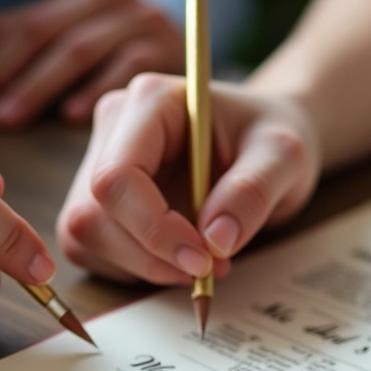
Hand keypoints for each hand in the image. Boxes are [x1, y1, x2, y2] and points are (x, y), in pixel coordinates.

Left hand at [0, 0, 183, 127]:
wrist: (207, 45)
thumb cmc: (127, 60)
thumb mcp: (83, 46)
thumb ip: (36, 62)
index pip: (9, 21)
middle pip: (39, 30)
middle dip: (5, 71)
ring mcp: (137, 20)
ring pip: (75, 47)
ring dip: (37, 84)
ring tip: (8, 118)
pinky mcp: (167, 46)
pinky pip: (123, 65)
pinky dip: (93, 89)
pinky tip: (70, 116)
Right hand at [57, 73, 319, 284]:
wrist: (264, 146)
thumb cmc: (271, 139)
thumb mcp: (283, 157)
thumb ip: (253, 192)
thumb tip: (215, 240)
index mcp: (151, 102)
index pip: (117, 176)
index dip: (153, 229)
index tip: (202, 260)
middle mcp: (114, 127)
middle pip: (93, 212)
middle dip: (150, 256)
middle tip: (209, 268)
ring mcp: (98, 163)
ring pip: (87, 236)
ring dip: (144, 266)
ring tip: (202, 262)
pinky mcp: (98, 200)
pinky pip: (92, 250)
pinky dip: (136, 269)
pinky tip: (177, 258)